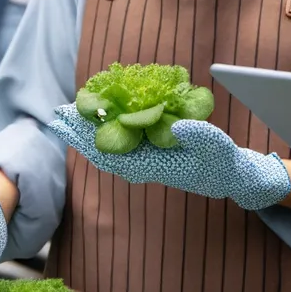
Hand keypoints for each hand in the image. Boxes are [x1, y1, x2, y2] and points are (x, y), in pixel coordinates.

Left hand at [46, 105, 290, 210]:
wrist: (235, 178)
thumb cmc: (227, 164)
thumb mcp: (219, 147)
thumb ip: (200, 136)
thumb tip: (177, 126)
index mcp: (155, 165)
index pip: (112, 150)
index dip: (86, 135)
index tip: (66, 121)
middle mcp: (147, 165)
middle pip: (105, 148)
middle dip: (80, 131)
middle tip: (55, 113)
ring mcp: (150, 160)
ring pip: (112, 145)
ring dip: (91, 130)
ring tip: (72, 114)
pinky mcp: (156, 155)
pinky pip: (125, 142)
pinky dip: (109, 129)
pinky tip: (102, 120)